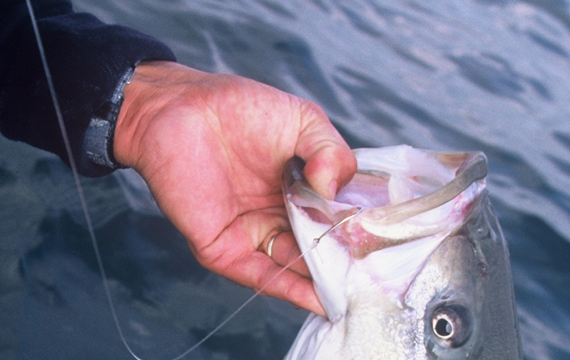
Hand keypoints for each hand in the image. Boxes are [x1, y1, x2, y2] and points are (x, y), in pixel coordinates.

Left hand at [113, 61, 355, 314]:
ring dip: (326, 280)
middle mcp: (282, 215)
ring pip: (297, 267)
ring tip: (359, 291)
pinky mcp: (226, 249)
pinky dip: (292, 290)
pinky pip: (263, 275)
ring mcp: (255, 233)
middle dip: (348, 262)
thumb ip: (331, 151)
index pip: (339, 216)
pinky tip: (320, 299)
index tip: (390, 242)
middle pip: (321, 247)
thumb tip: (335, 192)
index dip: (362, 229)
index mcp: (302, 187)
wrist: (179, 109)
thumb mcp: (303, 120)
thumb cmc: (240, 109)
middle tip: (379, 275)